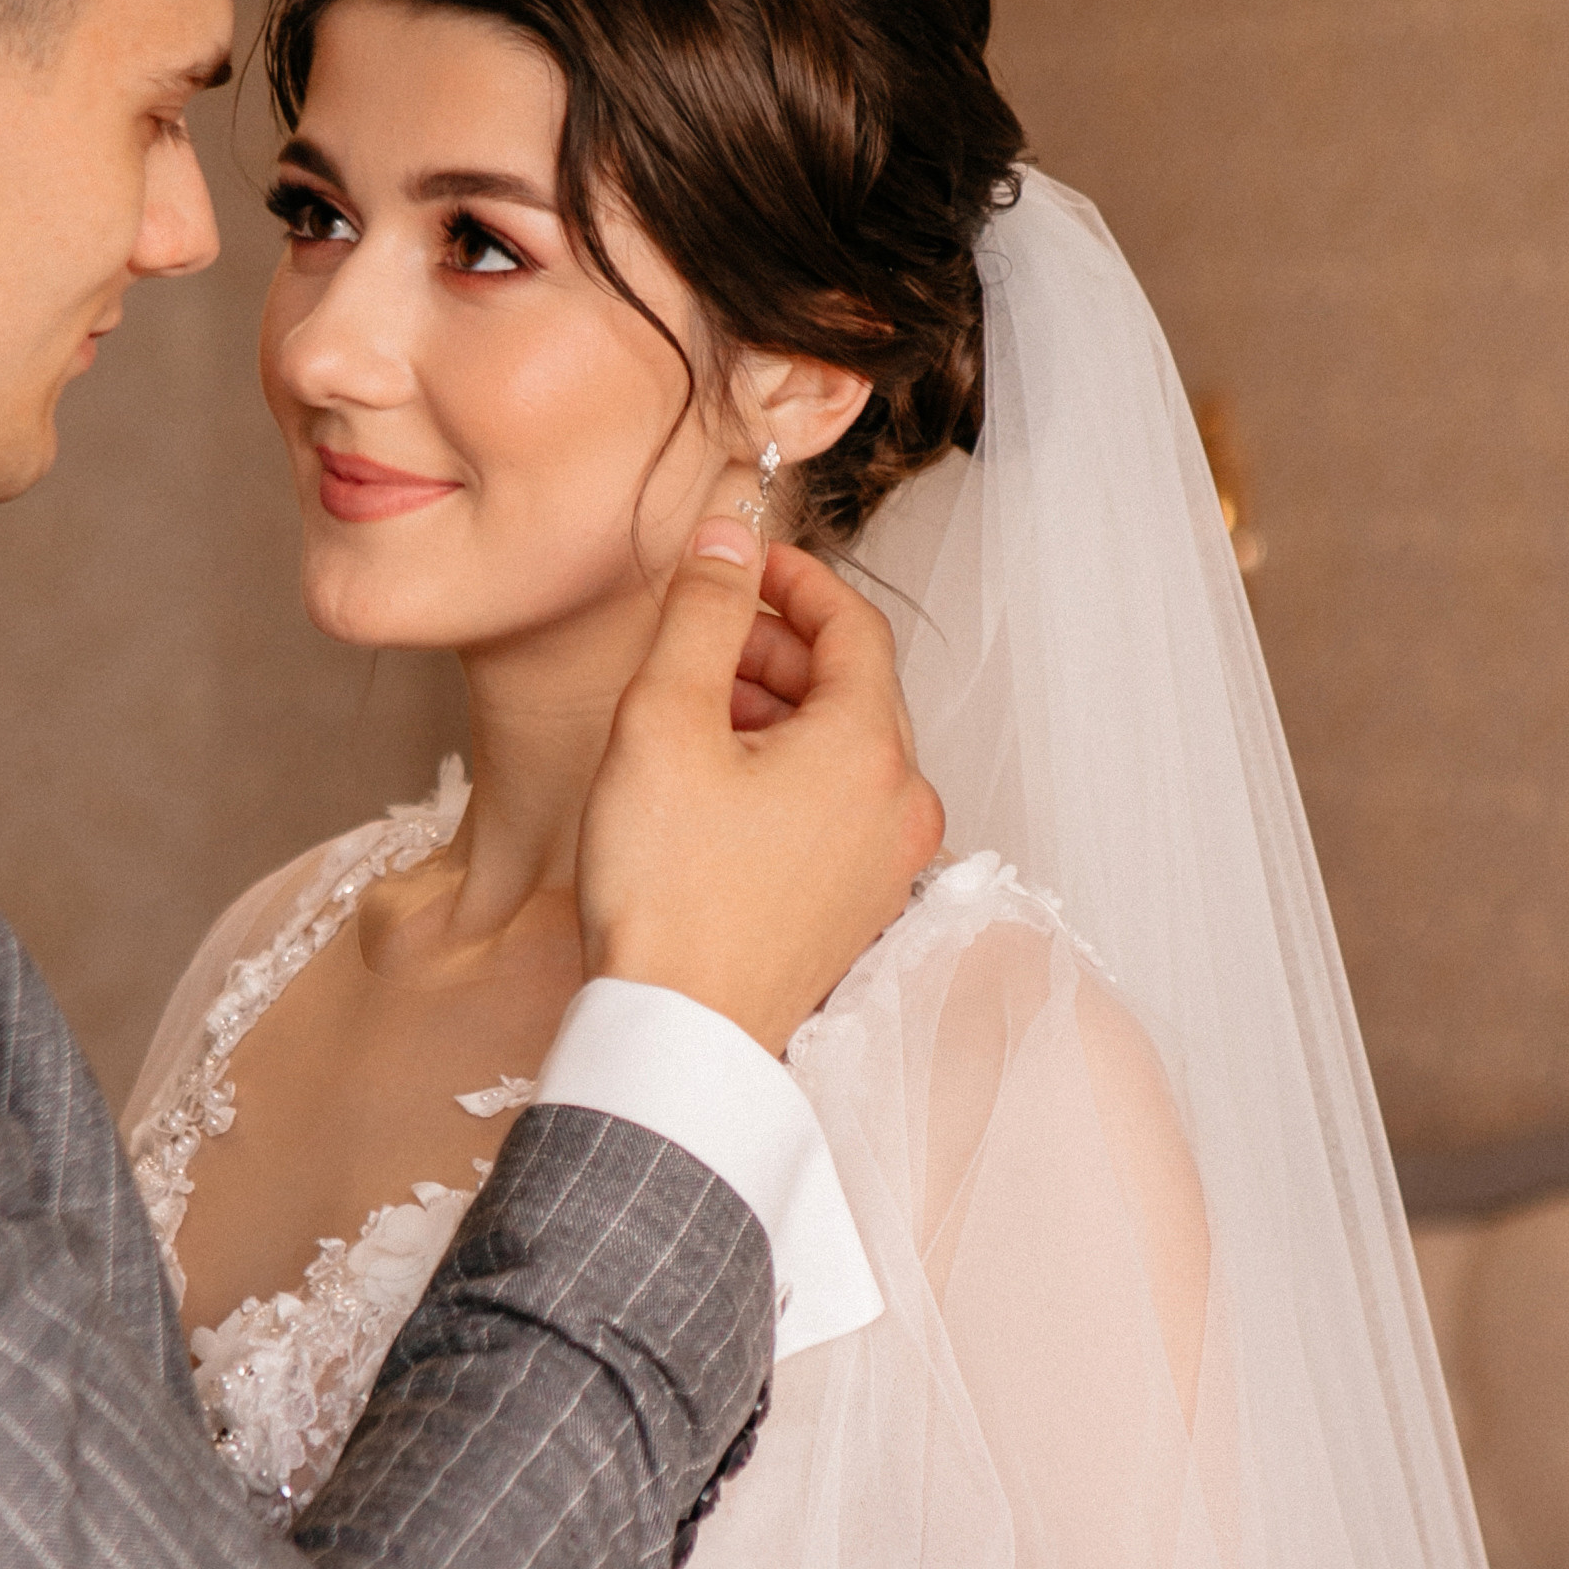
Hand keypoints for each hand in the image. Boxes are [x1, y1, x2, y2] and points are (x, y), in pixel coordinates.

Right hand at [577, 519, 941, 1053]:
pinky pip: (836, 812)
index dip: (792, 581)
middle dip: (775, 651)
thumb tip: (728, 534)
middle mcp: (903, 807)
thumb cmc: (667, 893)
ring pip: (843, 752)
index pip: (854, 625)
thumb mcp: (665, 721)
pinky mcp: (860, 910)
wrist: (677, 1035)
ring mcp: (888, 866)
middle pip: (852, 688)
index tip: (736, 566)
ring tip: (692, 721)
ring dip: (777, 716)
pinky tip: (714, 792)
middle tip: (697, 646)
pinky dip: (786, 777)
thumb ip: (702, 612)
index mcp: (872, 750)